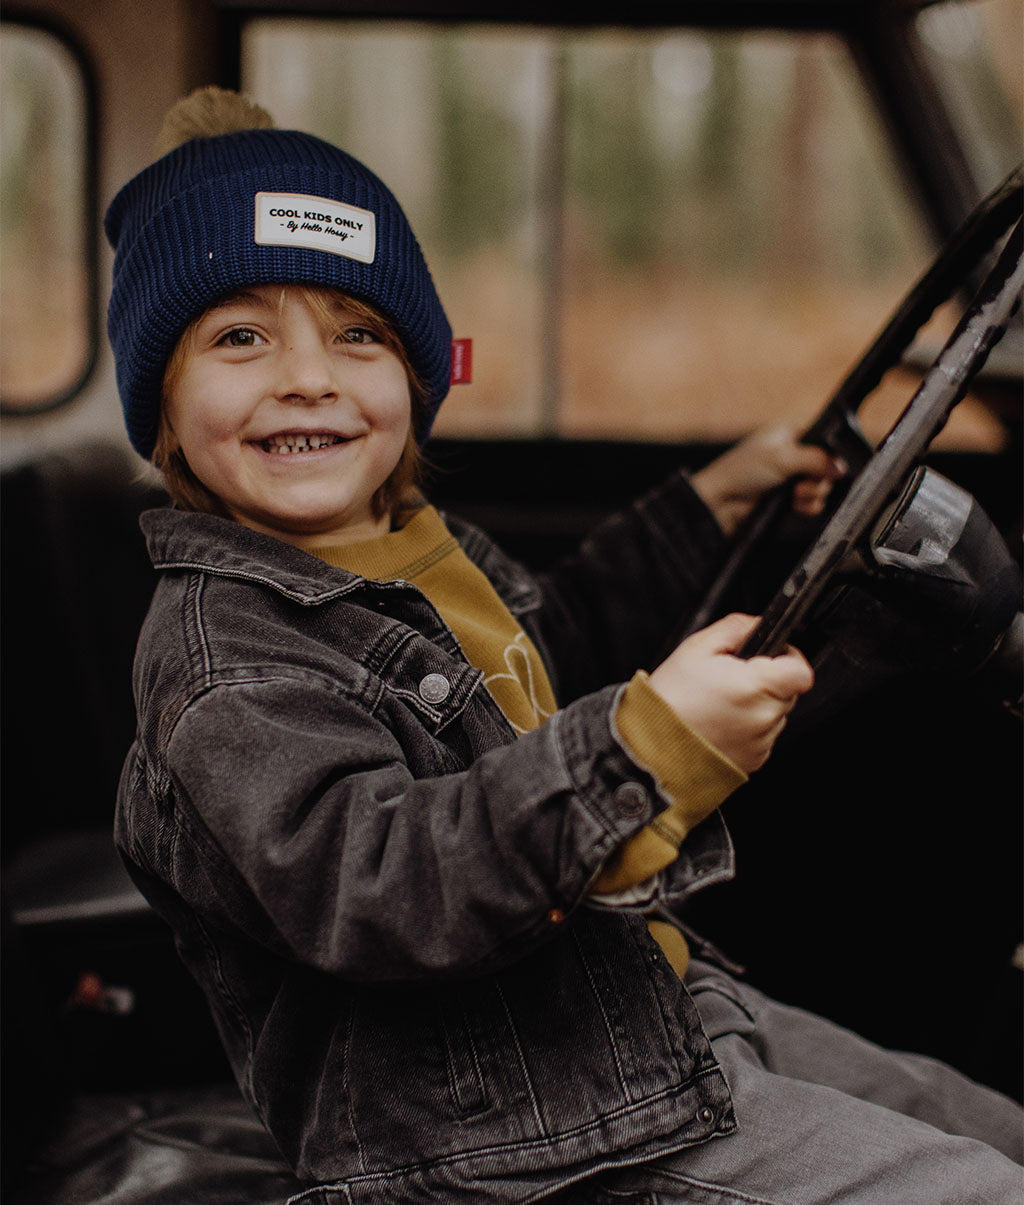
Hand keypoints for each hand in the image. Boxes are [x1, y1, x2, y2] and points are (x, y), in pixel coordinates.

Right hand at [648, 613, 813, 773]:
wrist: (653, 747)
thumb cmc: (671, 700)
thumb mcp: (696, 648)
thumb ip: (734, 628)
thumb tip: (755, 624)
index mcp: (755, 686)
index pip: (801, 670)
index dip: (790, 657)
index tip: (773, 655)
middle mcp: (765, 716)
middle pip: (788, 690)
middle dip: (767, 680)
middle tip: (732, 679)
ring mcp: (761, 741)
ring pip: (775, 713)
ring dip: (757, 705)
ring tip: (721, 704)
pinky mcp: (755, 759)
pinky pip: (763, 736)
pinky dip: (748, 727)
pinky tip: (720, 722)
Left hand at [691, 424, 845, 535]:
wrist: (719, 503)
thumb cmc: (740, 473)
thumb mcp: (782, 458)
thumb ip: (816, 460)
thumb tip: (841, 466)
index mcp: (789, 433)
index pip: (823, 438)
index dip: (828, 453)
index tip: (827, 466)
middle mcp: (792, 453)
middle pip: (826, 465)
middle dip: (818, 479)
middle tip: (800, 484)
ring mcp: (789, 476)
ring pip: (820, 485)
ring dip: (812, 494)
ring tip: (794, 495)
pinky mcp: (786, 497)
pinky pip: (811, 501)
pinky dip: (808, 505)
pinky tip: (795, 506)